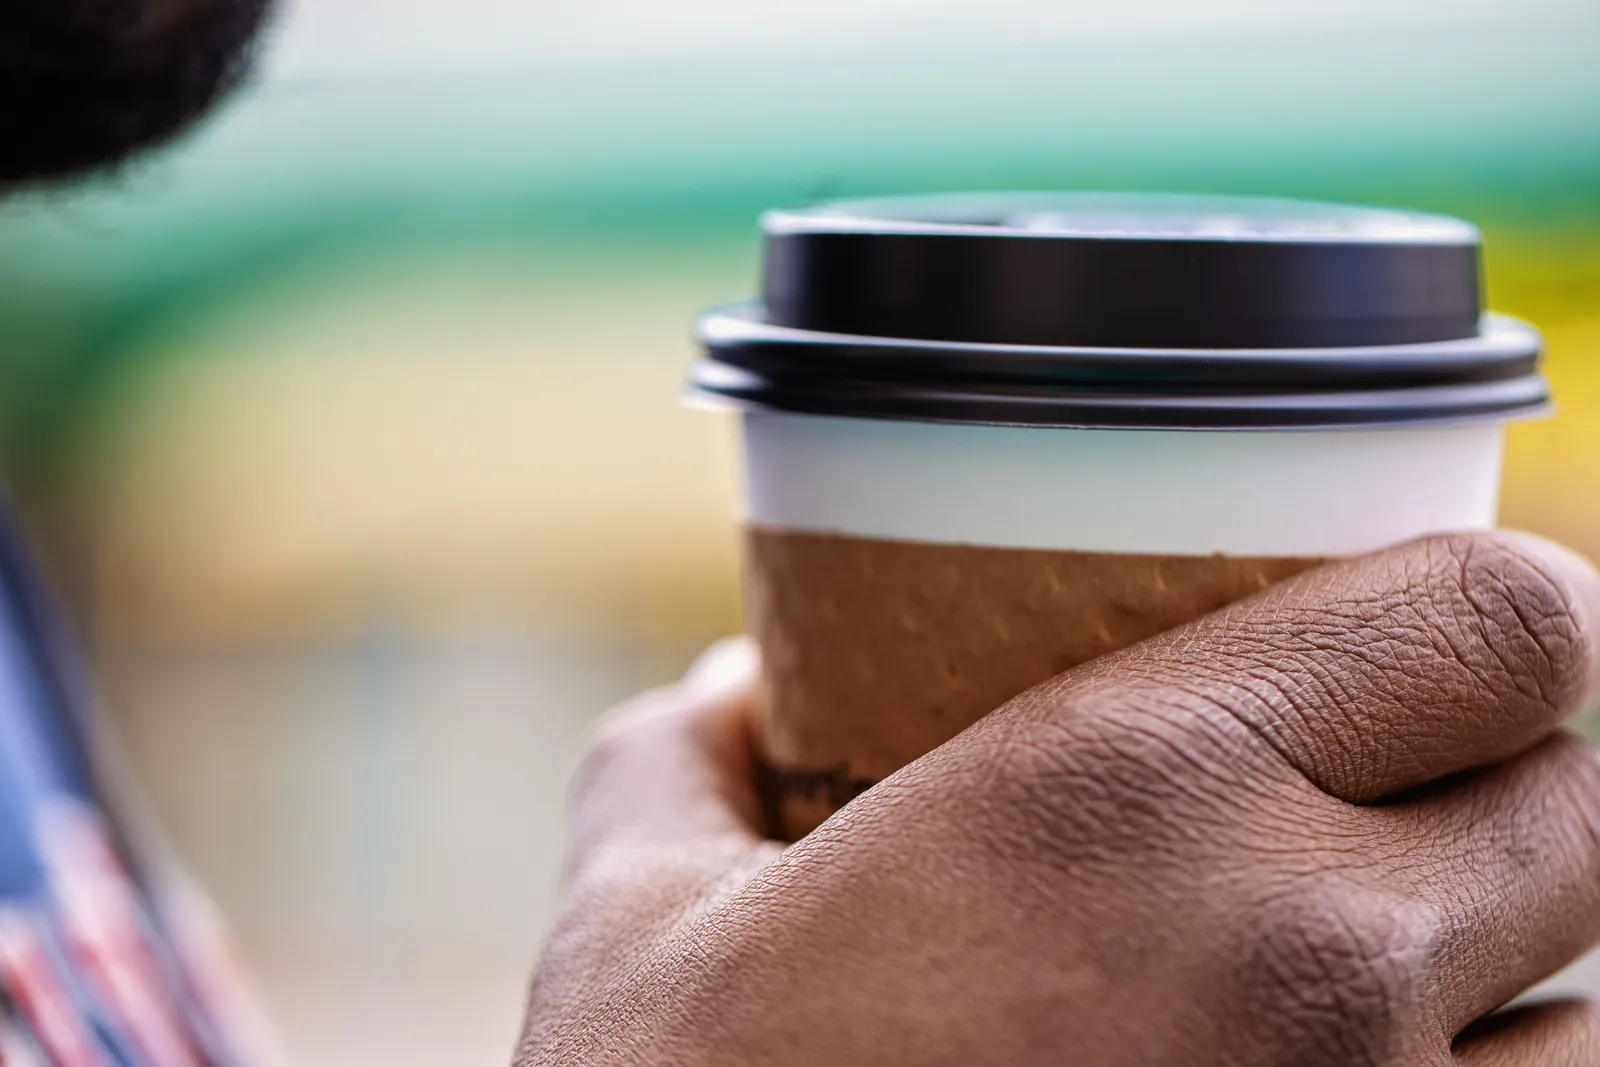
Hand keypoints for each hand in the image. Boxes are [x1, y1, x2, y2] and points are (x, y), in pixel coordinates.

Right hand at [518, 532, 1599, 1065]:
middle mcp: (1300, 954)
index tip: (1449, 657)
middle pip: (1588, 809)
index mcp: (1128, 788)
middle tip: (1389, 826)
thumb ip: (681, 762)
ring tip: (1374, 1000)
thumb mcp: (638, 924)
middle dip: (1511, 804)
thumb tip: (727, 693)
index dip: (1511, 619)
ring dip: (1522, 992)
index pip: (1505, 618)